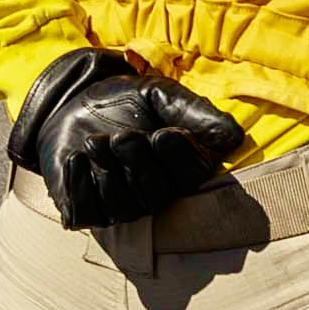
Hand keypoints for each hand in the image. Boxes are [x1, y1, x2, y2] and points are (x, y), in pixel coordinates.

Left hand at [7, 47, 253, 228]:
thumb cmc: (126, 101)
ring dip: (108, 172)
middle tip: (122, 135)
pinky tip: (77, 158)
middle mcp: (153, 193)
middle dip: (138, 163)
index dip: (179, 159)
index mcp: (179, 167)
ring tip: (94, 140)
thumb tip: (234, 137)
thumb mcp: (162, 96)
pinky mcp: (85, 210)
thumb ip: (197, 114)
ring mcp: (119, 206)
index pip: (190, 177)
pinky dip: (80, 187)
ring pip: (122, 207)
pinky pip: (87, 213)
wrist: (75, 100)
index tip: (164, 133)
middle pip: (155, 194)